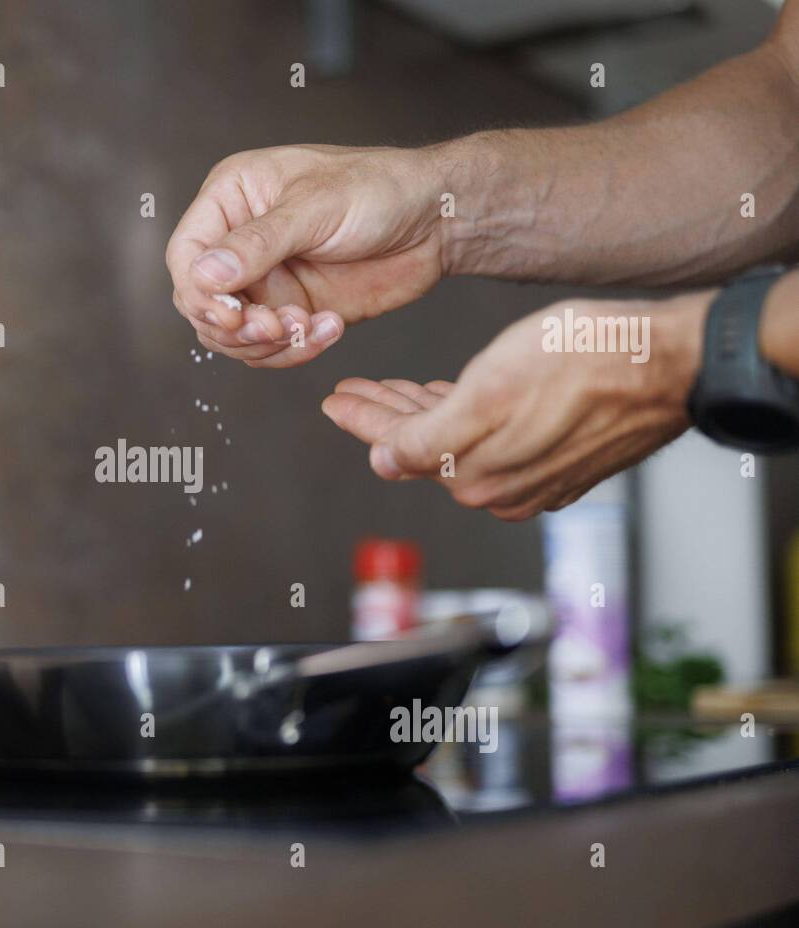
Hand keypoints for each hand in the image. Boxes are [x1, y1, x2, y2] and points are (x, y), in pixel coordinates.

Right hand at [166, 144, 445, 367]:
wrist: (437, 221)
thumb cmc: (380, 189)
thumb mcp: (315, 207)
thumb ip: (258, 243)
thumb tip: (204, 275)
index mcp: (233, 198)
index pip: (186, 254)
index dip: (199, 292)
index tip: (230, 313)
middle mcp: (240, 241)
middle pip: (202, 304)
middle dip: (236, 326)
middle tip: (277, 326)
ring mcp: (265, 280)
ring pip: (234, 336)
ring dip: (267, 343)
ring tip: (309, 325)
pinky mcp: (292, 310)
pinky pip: (272, 349)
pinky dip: (296, 350)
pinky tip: (330, 328)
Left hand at [320, 293, 713, 518]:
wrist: (669, 364)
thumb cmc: (585, 364)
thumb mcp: (489, 392)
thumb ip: (428, 438)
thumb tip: (384, 463)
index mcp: (474, 475)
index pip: (397, 446)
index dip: (362, 418)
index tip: (336, 400)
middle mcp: (500, 487)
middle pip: (423, 445)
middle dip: (385, 415)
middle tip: (353, 392)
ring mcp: (533, 477)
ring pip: (456, 439)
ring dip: (421, 412)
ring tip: (390, 388)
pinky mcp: (560, 460)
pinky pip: (493, 438)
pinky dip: (464, 416)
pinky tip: (449, 399)